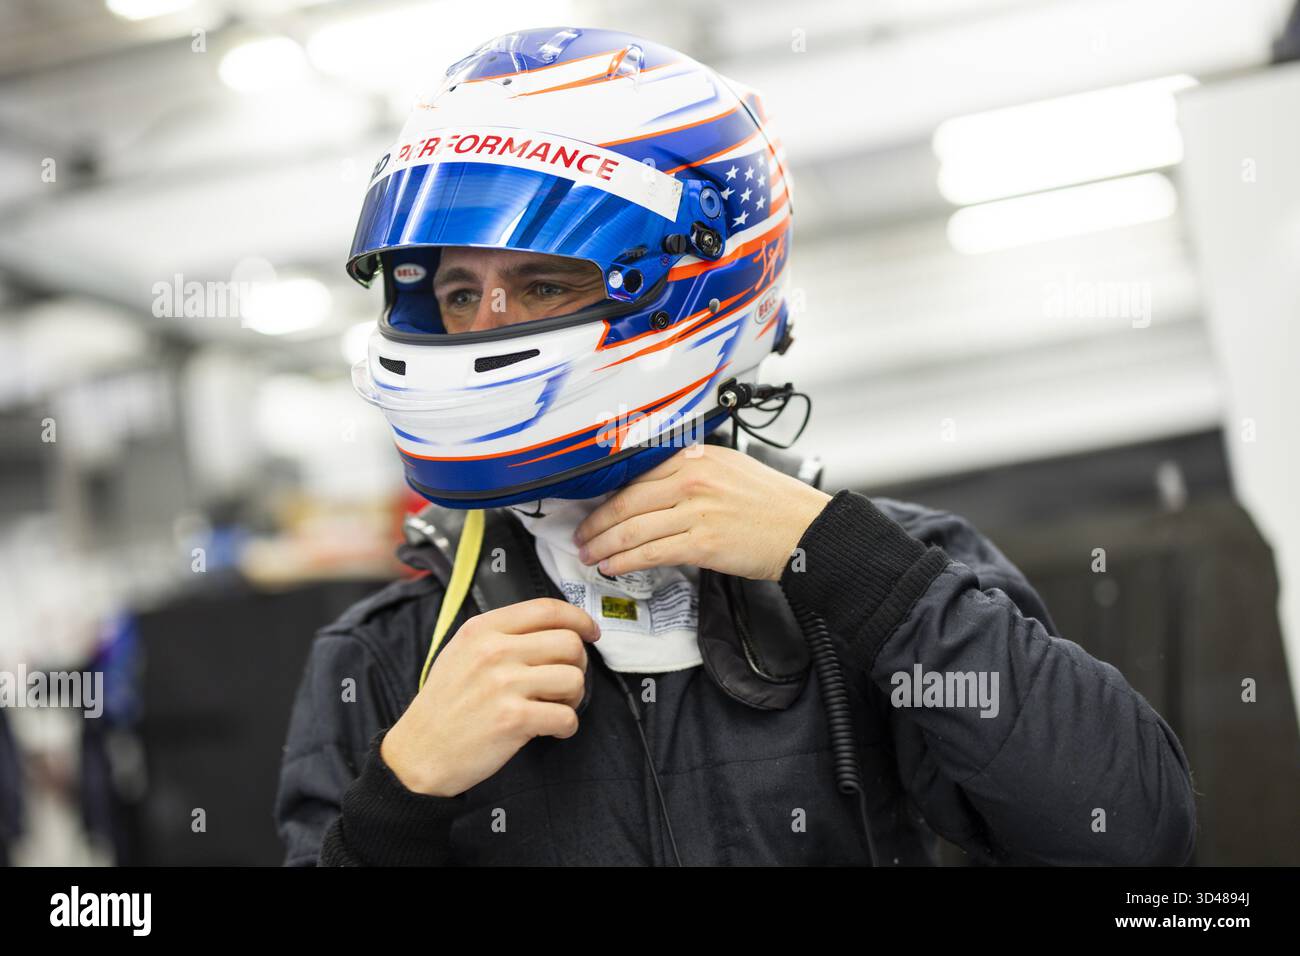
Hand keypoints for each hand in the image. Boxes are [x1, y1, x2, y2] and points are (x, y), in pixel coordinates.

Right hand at [381, 598, 599, 796]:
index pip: (546, 609)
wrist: (419, 753)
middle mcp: (493, 651)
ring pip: (574, 678)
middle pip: (569, 643)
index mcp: (482, 629)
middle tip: (565, 682)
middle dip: (578, 664)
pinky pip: (566, 716)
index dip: (578, 619)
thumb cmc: (445, 705)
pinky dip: (567, 726)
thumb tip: (553, 628)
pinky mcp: (513, 719)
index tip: (590, 632)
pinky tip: (552, 729)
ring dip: (575, 697)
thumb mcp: (461, 653)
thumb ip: (501, 635)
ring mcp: (503, 685)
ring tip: (556, 706)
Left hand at [573, 443, 831, 580]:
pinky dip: (626, 561)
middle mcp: (692, 479)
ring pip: (633, 529)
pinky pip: (651, 552)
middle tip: (580, 536)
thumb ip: (693, 471)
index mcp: (697, 457)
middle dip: (596, 523)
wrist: (807, 530)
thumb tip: (656, 487)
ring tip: (589, 555)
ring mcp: (696, 511)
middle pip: (627, 501)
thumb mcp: (732, 469)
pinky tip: (612, 566)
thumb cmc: (775, 504)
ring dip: (604, 545)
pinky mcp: (702, 543)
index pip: (637, 475)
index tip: (592, 507)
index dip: (607, 495)